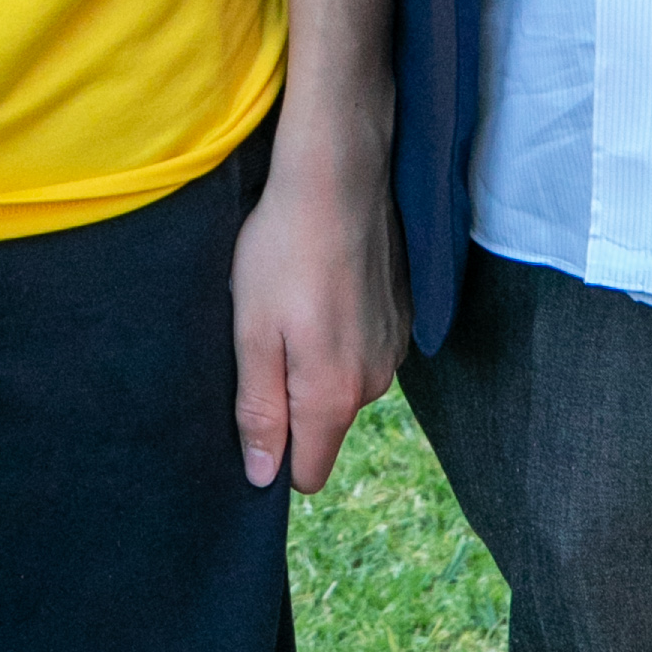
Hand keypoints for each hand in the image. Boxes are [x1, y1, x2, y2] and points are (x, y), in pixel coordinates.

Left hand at [231, 87, 408, 495]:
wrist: (338, 177)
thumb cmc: (282, 250)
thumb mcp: (251, 332)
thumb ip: (260, 409)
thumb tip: (262, 475)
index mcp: (333, 395)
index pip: (308, 471)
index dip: (274, 456)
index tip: (249, 413)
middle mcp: (374, 384)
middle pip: (322, 427)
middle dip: (290, 400)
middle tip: (261, 338)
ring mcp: (394, 349)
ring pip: (342, 386)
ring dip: (314, 362)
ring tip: (290, 306)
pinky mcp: (402, 317)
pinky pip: (362, 350)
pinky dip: (340, 332)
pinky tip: (321, 287)